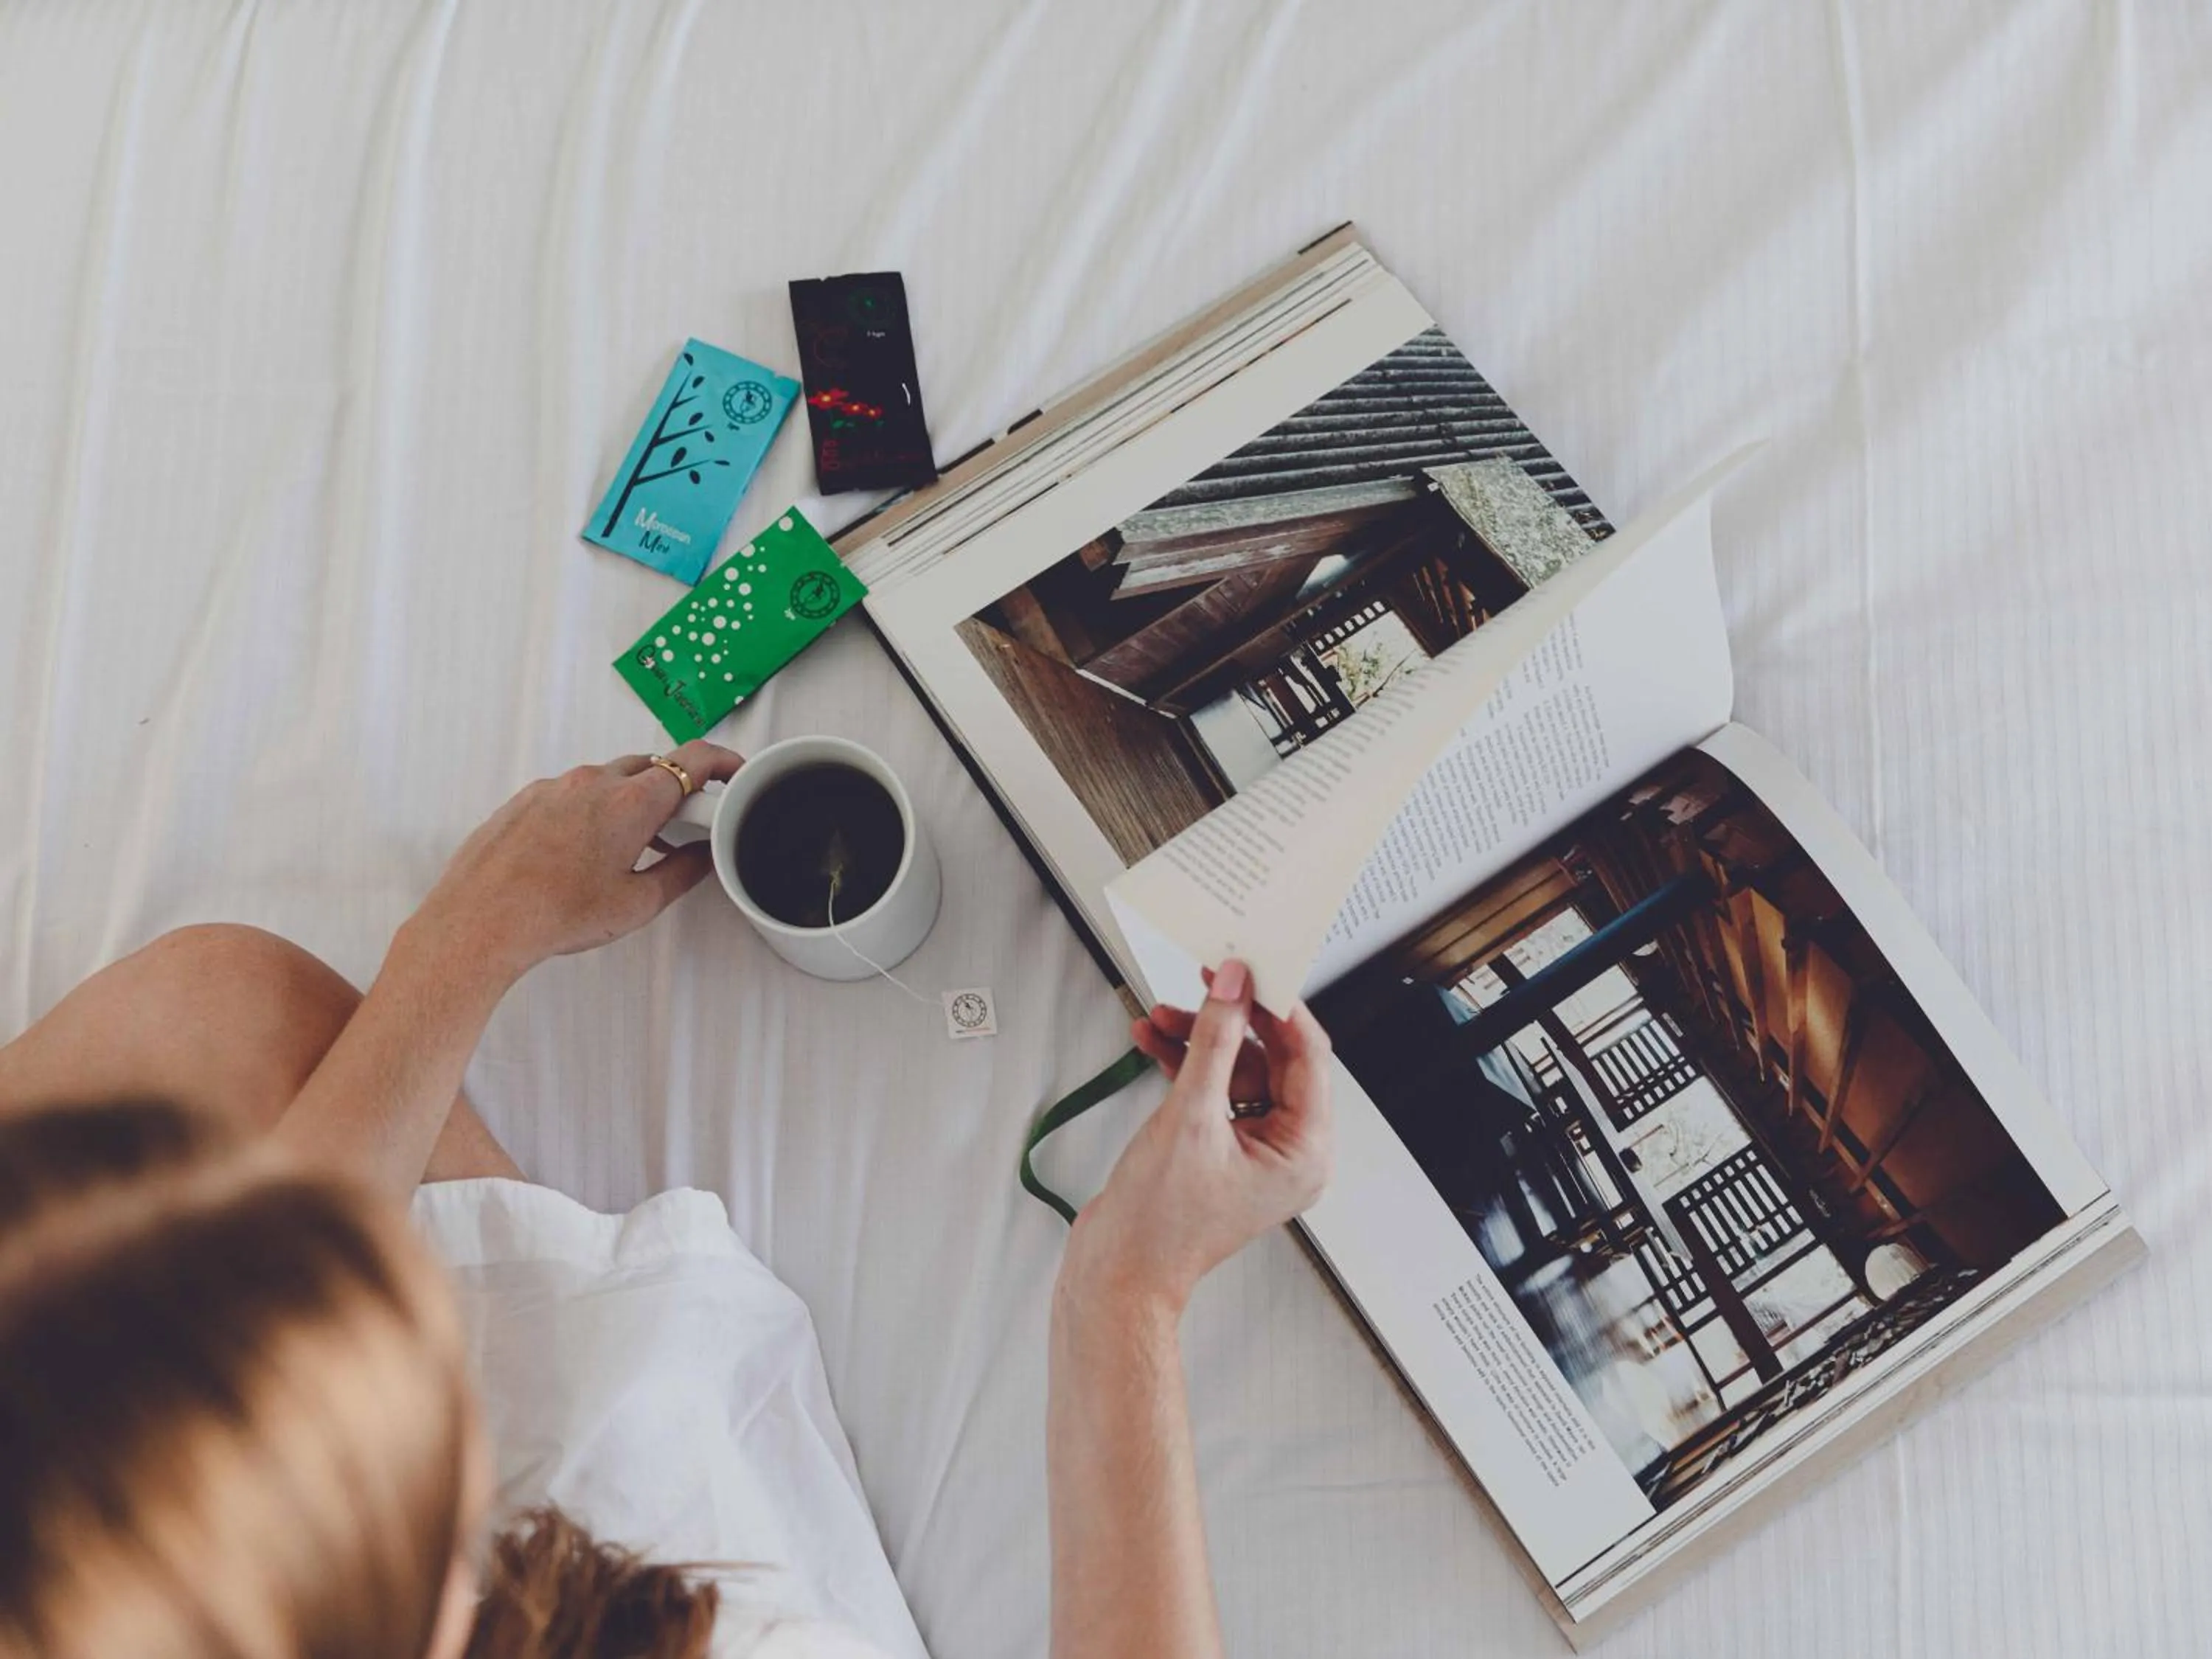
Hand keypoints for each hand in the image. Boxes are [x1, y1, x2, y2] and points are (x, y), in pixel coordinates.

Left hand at [407, 742, 742, 981]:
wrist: (480, 922)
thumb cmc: (555, 915)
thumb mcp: (637, 904)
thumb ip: (683, 873)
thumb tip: (706, 856)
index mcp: (631, 802)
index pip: (692, 759)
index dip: (722, 761)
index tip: (734, 772)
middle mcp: (593, 782)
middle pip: (650, 766)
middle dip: (673, 790)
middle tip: (681, 827)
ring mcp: (554, 787)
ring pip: (608, 779)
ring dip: (628, 802)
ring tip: (628, 848)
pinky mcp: (525, 800)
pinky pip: (570, 792)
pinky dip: (589, 810)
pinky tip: (582, 852)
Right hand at [1063, 959, 1332, 1318]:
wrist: (1116, 1272)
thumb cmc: (1159, 1225)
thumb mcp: (1190, 1116)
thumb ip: (1214, 1041)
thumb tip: (1233, 989)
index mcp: (1305, 1152)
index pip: (1308, 1057)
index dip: (1279, 1008)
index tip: (1253, 971)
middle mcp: (1287, 1152)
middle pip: (1271, 1060)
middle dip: (1231, 1021)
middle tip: (1207, 980)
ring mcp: (1251, 1152)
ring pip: (1236, 1071)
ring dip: (1199, 1040)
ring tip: (1163, 1016)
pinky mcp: (1217, 1150)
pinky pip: (1212, 1092)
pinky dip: (1185, 1065)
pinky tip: (1155, 1041)